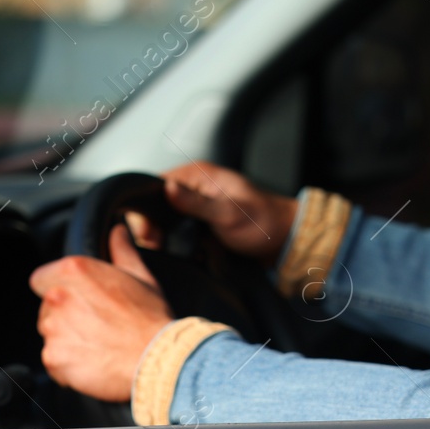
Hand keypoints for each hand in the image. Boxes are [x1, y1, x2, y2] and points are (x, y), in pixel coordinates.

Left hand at [32, 225, 172, 401]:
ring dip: (66, 341)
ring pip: (51, 335)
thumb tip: (118, 231)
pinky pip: (54, 362)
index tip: (74, 299)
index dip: (56, 289)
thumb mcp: (140, 277)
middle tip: (94, 326)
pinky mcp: (54, 358)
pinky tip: (93, 363)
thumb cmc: (150, 318)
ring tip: (97, 345)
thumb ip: (122, 251)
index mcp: (74, 270)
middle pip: (47, 309)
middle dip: (65, 317)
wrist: (155, 358)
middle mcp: (57, 297)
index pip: (41, 278)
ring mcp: (54, 329)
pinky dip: (68, 366)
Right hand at [126, 161, 297, 263]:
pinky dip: (179, 243)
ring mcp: (197, 206)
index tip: (148, 232)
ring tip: (174, 252)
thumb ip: (196, 202)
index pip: (155, 184)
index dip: (146, 209)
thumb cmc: (261, 223)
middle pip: (157, 205)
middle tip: (159, 246)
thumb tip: (167, 188)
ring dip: (167, 238)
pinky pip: (179, 232)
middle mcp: (194, 187)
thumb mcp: (227, 213)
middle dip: (154, 227)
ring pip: (166, 221)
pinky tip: (186, 253)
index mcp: (197, 175)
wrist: (283, 240)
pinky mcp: (201, 222)